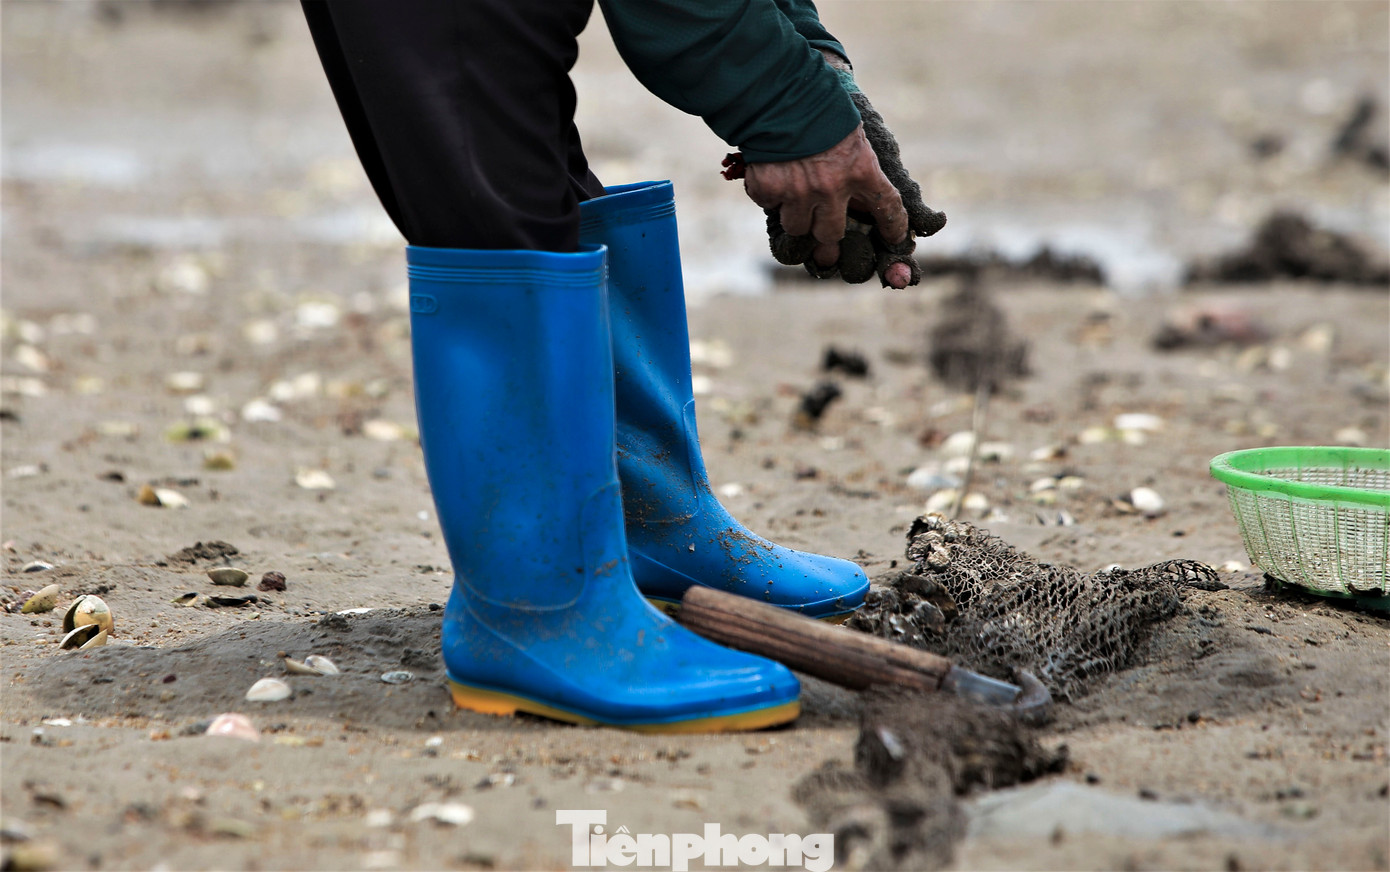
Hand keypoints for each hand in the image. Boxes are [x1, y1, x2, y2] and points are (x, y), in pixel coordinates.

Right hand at [731, 56, 945, 288]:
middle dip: (827, 242)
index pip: (888, 208)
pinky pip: (769, 206)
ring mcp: (798, 192)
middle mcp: (831, 188)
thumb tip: (862, 198)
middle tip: (825, 247)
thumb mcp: (854, 131)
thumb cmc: (820, 104)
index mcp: (861, 169)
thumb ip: (859, 165)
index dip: (893, 228)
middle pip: (831, 235)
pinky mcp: (769, 189)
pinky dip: (769, 195)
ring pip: (797, 229)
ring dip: (795, 219)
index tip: (895, 239)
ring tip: (791, 202)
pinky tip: (770, 175)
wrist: (777, 90)